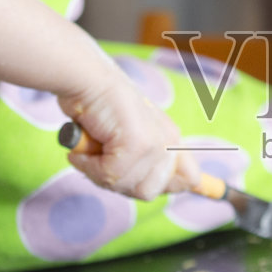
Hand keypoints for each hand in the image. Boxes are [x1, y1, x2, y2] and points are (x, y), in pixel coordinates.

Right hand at [57, 74, 202, 200]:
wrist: (85, 80)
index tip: (137, 180)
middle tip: (100, 162)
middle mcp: (169, 141)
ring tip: (89, 151)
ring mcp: (155, 143)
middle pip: (149, 192)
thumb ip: (150, 163)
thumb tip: (187, 184)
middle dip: (119, 183)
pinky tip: (81, 149)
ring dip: (99, 174)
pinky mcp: (137, 144)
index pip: (190, 178)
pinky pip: (110, 175)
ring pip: (127, 186)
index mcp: (171, 139)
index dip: (167, 186)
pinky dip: (87, 165)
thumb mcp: (129, 138)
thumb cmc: (100, 107)